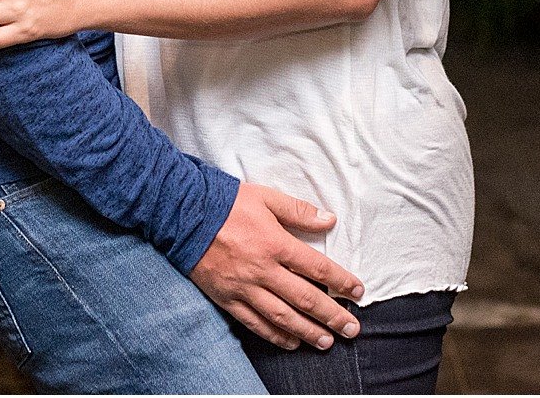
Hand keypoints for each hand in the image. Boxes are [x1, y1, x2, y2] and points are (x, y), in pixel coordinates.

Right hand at [190, 184, 364, 351]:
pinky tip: (291, 342)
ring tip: (326, 341)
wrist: (182, 213)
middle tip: (351, 329)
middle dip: (332, 315)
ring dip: (308, 331)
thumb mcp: (265, 197)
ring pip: (282, 317)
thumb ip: (299, 211)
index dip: (341, 281)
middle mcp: (263, 270)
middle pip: (305, 298)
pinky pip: (255, 323)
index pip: (317, 267)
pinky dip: (275, 335)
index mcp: (275, 243)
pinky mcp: (227, 298)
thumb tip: (330, 220)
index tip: (357, 292)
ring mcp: (244, 287)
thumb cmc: (225, 202)